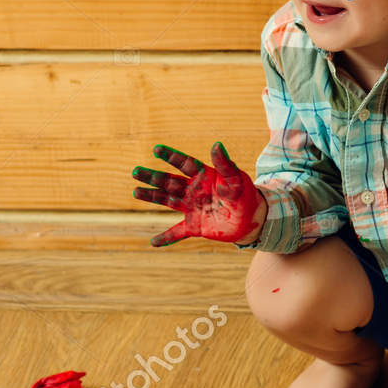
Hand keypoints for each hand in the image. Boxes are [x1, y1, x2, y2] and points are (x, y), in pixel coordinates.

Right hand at [131, 141, 265, 246]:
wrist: (252, 219)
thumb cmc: (246, 194)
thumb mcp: (236, 178)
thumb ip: (224, 164)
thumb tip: (217, 145)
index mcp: (203, 176)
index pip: (184, 164)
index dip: (171, 156)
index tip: (157, 149)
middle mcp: (194, 190)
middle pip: (169, 182)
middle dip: (152, 177)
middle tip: (135, 172)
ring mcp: (192, 208)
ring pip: (168, 201)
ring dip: (152, 196)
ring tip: (136, 191)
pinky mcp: (195, 226)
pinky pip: (177, 232)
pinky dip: (166, 237)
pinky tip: (153, 242)